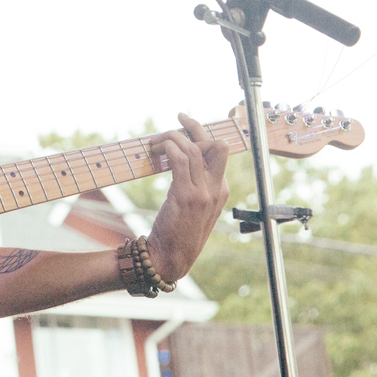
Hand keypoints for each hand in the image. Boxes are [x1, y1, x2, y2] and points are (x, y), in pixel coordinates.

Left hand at [145, 113, 229, 281]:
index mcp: (221, 191)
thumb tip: (182, 163)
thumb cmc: (178, 234)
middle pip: (216, 145)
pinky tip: (157, 149)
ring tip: (155, 140)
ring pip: (195, 149)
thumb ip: (196, 187)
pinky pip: (181, 160)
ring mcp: (203, 193)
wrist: (171, 259)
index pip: (219, 153)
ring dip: (173, 137)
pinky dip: (169, 147)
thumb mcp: (195, 209)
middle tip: (179, 118)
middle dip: (197, 127)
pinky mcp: (186, 196)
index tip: (185, 126)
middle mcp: (216, 189)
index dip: (203, 135)